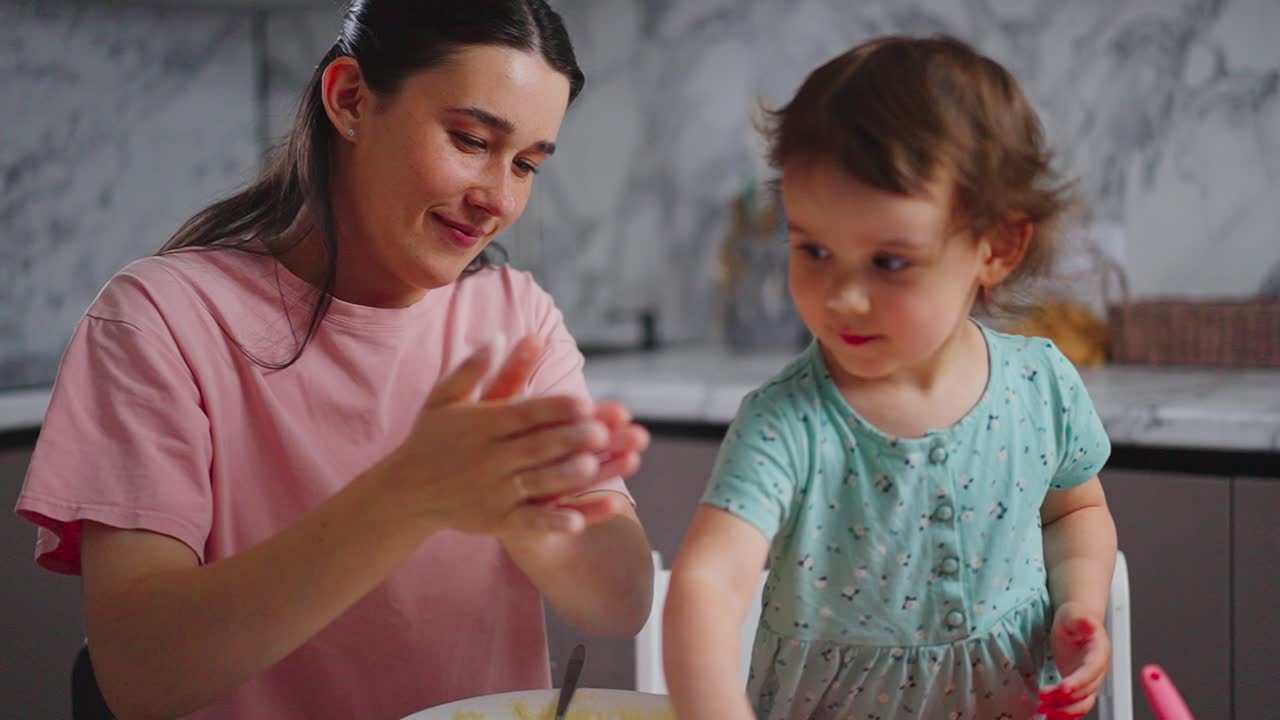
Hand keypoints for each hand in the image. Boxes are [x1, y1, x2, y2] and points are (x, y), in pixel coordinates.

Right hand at [373, 335, 645, 535]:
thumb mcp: (443, 399)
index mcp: (481, 425)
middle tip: (605, 432)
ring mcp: (491, 492)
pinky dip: (551, 523)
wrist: (404, 492)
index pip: (524, 413)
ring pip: (535, 483)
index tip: (586, 402)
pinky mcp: (494, 521)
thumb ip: (471, 369)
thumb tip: (497, 336)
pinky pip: (527, 522)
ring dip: (566, 476)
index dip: (556, 408)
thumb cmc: (431, 437)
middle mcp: (487, 458)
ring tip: (596, 467)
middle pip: (536, 446)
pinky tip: (578, 522)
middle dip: (570, 439)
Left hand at [1039, 601, 1110, 718]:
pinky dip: (1063, 713)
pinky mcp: (1078, 686)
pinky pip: (1075, 705)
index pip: (1091, 671)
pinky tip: (1048, 715)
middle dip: (1065, 698)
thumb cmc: (1075, 618)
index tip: (1063, 688)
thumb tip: (1090, 623)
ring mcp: (1088, 680)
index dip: (1078, 682)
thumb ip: (1081, 620)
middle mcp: (1096, 670)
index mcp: (1098, 653)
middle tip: (1043, 697)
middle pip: (1085, 691)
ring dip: (1064, 711)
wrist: (1075, 622)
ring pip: (1081, 703)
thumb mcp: (1074, 614)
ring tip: (1043, 710)